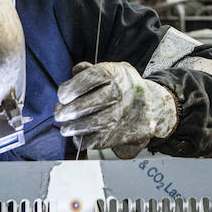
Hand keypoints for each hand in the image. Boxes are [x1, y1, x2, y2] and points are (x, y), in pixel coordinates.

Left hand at [54, 61, 177, 156]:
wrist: (151, 109)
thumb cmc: (125, 87)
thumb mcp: (115, 70)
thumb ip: (92, 69)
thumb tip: (76, 71)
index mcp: (113, 75)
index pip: (82, 82)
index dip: (67, 90)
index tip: (63, 95)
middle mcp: (116, 95)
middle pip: (78, 107)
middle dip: (63, 111)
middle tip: (60, 111)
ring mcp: (116, 118)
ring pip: (81, 126)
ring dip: (68, 127)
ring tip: (66, 125)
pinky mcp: (114, 136)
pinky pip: (88, 141)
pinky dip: (79, 139)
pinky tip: (78, 134)